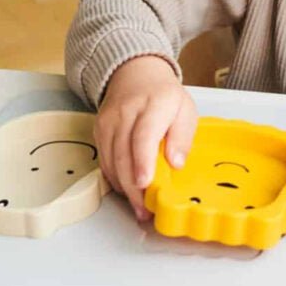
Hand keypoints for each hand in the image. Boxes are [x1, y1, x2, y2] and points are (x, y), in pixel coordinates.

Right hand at [94, 56, 197, 221]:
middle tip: (145, 210)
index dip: (143, 161)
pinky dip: (115, 179)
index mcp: (155, 104)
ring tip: (139, 207)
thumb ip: (183, 137)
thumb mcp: (186, 110)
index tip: (145, 183)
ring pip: (112, 161)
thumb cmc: (165, 97)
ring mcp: (109, 122)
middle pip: (125, 154)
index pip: (144, 135)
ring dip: (124, 188)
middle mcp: (127, 112)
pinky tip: (128, 189)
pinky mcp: (99, 131)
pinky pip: (105, 160)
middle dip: (133, 187)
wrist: (135, 75)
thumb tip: (176, 163)